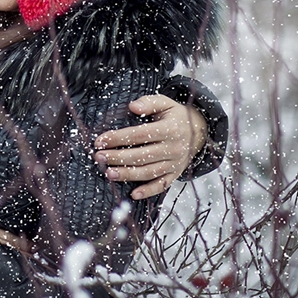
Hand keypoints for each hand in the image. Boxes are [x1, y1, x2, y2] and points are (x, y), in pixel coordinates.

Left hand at [93, 95, 207, 199]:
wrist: (199, 131)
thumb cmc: (175, 116)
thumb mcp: (165, 103)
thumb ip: (149, 103)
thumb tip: (133, 106)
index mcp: (170, 129)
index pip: (139, 135)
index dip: (118, 138)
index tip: (100, 141)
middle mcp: (173, 148)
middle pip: (141, 155)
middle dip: (117, 157)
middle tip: (98, 157)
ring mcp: (175, 163)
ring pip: (149, 172)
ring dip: (127, 175)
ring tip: (108, 173)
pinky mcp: (175, 173)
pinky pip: (162, 185)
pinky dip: (148, 191)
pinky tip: (133, 194)